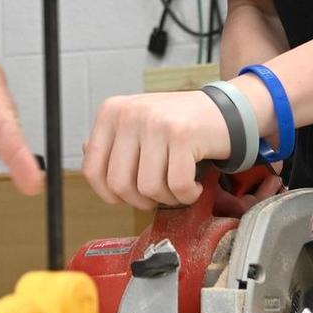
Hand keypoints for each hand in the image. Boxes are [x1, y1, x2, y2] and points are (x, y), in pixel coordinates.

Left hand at [81, 90, 236, 209]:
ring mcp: (156, 123)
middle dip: (141, 201)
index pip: (92, 169)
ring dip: (168, 199)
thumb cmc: (179, 126)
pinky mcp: (183, 134)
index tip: (129, 196)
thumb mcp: (138, 126)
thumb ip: (113, 142)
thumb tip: (87, 155)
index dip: (110, 194)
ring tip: (179, 187)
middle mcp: (130, 114)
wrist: (225, 111)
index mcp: (112, 112)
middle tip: (160, 194)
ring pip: (149, 188)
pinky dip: (188, 195)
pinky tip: (195, 185)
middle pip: (119, 184)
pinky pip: (177, 186)